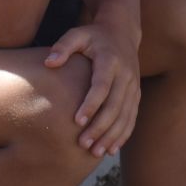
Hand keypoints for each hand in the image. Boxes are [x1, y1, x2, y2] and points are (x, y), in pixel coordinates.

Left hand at [44, 21, 140, 157]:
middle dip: (100, 127)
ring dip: (111, 136)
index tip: (77, 121)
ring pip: (125, 116)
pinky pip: (132, 118)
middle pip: (115, 106)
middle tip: (83, 144)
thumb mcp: (77, 34)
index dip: (91, 104)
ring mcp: (133, 86)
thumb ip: (63, 46)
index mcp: (110, 60)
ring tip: (95, 152)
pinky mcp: (136, 95)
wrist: (122, 33)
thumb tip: (49, 63)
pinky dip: (123, 135)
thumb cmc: (93, 36)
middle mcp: (126, 75)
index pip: (102, 86)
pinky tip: (111, 149)